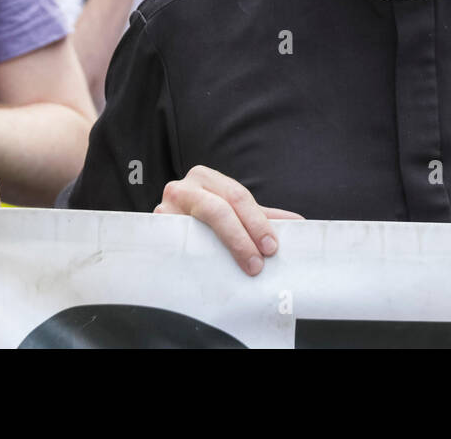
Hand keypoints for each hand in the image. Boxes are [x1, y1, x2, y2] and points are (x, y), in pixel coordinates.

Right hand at [155, 166, 303, 275]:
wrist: (164, 234)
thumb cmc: (204, 220)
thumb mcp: (232, 213)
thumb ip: (261, 216)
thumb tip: (297, 224)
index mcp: (205, 178)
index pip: (236, 196)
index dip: (257, 221)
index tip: (272, 246)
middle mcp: (181, 188)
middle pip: (218, 209)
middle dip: (243, 236)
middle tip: (260, 261)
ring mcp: (163, 210)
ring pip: (196, 226)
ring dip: (225, 247)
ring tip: (245, 266)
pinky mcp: (153, 233)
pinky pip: (177, 246)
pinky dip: (197, 258)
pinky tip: (212, 271)